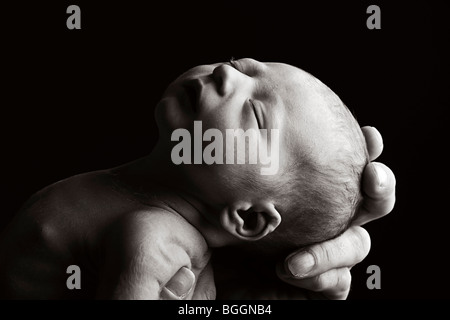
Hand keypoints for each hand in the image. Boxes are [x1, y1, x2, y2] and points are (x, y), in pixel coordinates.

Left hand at [164, 126, 395, 299]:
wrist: (162, 263)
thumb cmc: (177, 211)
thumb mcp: (195, 167)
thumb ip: (215, 130)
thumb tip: (230, 71)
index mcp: (289, 186)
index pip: (337, 166)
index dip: (365, 151)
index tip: (372, 135)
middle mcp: (303, 218)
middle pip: (361, 206)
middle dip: (379, 190)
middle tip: (372, 178)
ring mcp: (305, 253)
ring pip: (353, 248)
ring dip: (340, 247)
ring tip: (299, 256)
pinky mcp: (301, 288)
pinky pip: (335, 287)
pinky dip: (324, 278)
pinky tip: (292, 269)